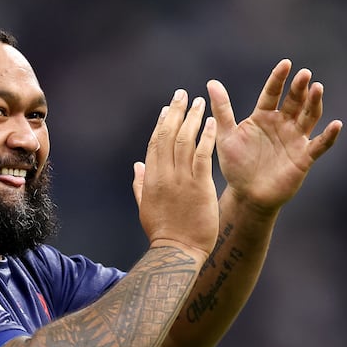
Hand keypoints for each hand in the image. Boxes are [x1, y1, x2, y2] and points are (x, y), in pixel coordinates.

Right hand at [132, 89, 218, 261]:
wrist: (177, 251)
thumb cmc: (163, 234)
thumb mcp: (145, 207)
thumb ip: (140, 185)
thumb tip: (136, 166)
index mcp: (150, 179)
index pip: (154, 144)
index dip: (160, 124)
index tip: (167, 109)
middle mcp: (163, 175)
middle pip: (167, 135)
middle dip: (175, 112)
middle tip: (182, 95)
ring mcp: (181, 179)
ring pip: (184, 140)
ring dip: (191, 118)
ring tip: (198, 102)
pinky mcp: (199, 186)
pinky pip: (201, 155)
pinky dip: (205, 136)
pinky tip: (210, 122)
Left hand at [207, 59, 342, 211]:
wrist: (247, 195)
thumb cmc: (236, 166)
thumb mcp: (226, 136)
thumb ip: (222, 110)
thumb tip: (211, 82)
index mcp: (263, 116)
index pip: (272, 93)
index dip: (279, 79)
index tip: (286, 64)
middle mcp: (282, 124)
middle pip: (294, 101)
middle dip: (299, 87)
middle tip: (304, 74)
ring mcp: (295, 139)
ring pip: (309, 117)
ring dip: (314, 103)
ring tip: (317, 89)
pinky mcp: (304, 157)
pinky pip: (319, 145)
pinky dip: (329, 136)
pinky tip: (336, 125)